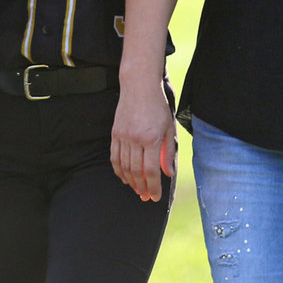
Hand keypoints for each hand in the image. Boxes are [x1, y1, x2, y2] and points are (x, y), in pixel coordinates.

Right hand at [110, 80, 175, 202]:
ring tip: (137, 190)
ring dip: (130, 181)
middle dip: (142, 188)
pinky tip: (124, 178)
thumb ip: (168, 152)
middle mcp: (135, 138)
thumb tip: (168, 173)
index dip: (153, 187)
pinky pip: (114, 157)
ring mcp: (123, 136)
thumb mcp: (168, 127)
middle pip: (136, 171)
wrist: (138, 86)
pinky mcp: (115, 133)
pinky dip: (118, 170)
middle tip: (146, 197)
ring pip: (124, 166)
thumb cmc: (157, 106)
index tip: (155, 197)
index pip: (151, 170)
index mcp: (152, 138)